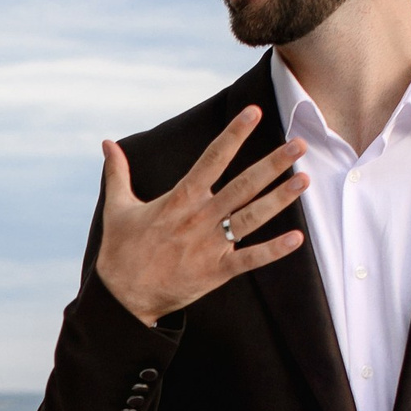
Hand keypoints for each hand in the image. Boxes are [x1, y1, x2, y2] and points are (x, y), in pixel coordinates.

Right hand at [96, 105, 308, 328]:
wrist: (122, 297)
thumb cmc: (121, 251)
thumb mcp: (117, 207)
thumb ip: (117, 172)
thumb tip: (107, 143)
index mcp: (179, 199)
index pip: (212, 159)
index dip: (234, 135)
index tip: (253, 113)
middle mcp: (199, 218)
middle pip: (242, 185)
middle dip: (272, 164)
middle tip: (299, 145)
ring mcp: (209, 245)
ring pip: (251, 217)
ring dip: (279, 199)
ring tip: (303, 181)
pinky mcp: (215, 272)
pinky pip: (249, 259)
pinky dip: (272, 251)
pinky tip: (296, 240)